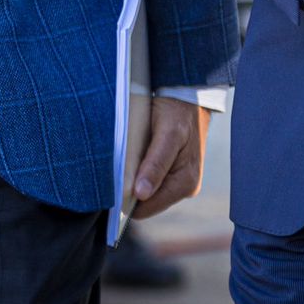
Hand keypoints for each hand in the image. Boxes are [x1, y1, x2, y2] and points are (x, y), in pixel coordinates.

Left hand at [129, 97, 209, 220]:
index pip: (146, 209)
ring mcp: (179, 181)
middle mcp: (185, 187)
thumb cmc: (179, 112)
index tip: (115, 180)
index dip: (127, 199)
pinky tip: (139, 154)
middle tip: (125, 161)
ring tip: (134, 154)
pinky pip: (149, 180)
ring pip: (145, 192)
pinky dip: (139, 170)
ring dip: (135, 177)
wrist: (188, 94)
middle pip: (145, 202)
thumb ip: (155, 165)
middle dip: (131, 187)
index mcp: (186, 183)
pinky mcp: (173, 173)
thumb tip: (141, 194)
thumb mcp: (168, 134)